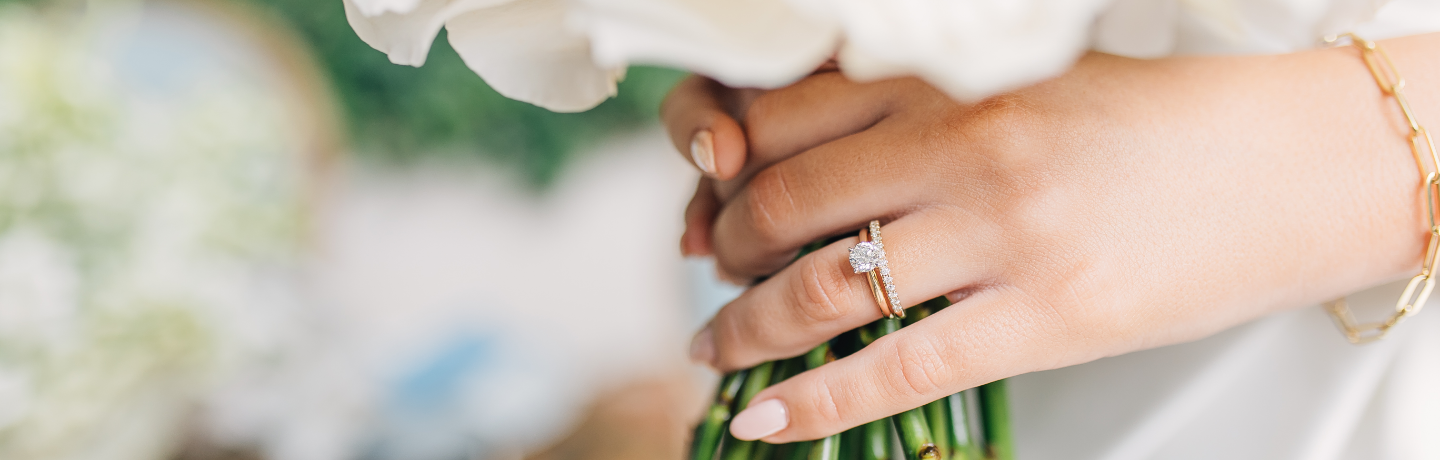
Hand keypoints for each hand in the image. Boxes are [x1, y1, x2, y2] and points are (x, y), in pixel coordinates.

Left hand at [665, 34, 1439, 441]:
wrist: (1301, 160)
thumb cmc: (1164, 120)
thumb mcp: (1032, 80)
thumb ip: (929, 110)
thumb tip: (826, 167)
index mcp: (955, 74)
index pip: (783, 116)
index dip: (724, 166)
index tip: (711, 200)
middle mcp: (963, 143)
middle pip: (783, 201)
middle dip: (725, 249)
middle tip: (714, 274)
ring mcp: (1003, 231)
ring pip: (821, 287)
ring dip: (745, 326)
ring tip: (720, 347)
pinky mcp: (1047, 315)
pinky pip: (898, 369)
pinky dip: (815, 400)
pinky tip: (765, 418)